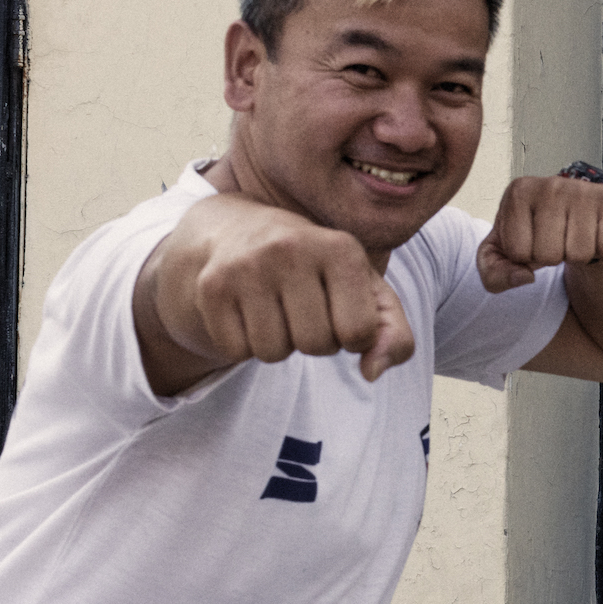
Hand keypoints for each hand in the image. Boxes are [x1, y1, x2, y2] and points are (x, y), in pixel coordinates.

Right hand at [142, 196, 414, 394]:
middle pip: (316, 346)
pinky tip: (246, 309)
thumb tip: (372, 372)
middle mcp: (292, 248)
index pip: (359, 333)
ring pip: (274, 353)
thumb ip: (391, 332)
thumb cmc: (314, 270)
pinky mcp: (211, 287)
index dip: (352, 336)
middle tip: (302, 308)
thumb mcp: (363, 289)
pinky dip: (244, 343)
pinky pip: (236, 351)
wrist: (235, 231)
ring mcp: (247, 266)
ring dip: (278, 345)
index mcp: (341, 248)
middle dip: (314, 341)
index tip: (339, 310)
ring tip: (274, 307)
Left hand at [479, 173, 602, 292]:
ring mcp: (582, 190)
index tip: (532, 238)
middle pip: (548, 255)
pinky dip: (599, 249)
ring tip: (573, 236)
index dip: (525, 257)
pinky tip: (592, 233)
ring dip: (576, 255)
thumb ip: (495, 273)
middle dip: (551, 258)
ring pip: (578, 254)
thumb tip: (524, 276)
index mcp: (518, 191)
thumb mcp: (503, 255)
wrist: (579, 218)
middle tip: (555, 239)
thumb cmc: (536, 235)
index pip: (517, 252)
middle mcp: (550, 184)